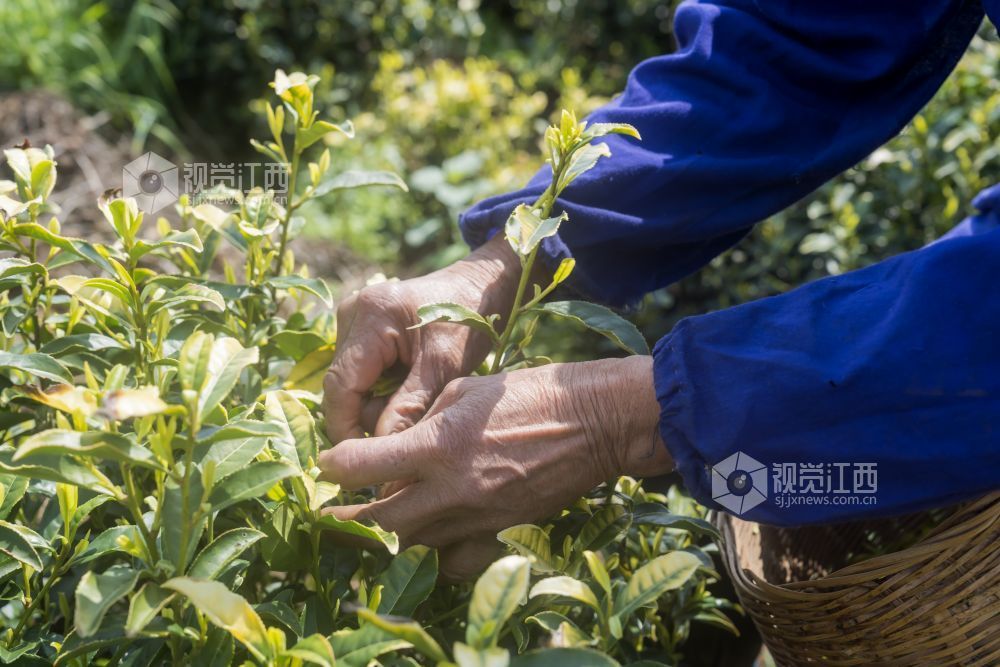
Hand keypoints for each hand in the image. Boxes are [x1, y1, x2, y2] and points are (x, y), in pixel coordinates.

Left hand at [319, 355, 672, 577]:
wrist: (594, 423)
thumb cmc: (529, 394)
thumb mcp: (466, 388)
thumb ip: (423, 420)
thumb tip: (393, 445)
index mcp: (440, 442)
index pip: (362, 466)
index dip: (333, 467)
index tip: (326, 465)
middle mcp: (452, 486)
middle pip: (377, 523)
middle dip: (343, 520)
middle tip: (327, 513)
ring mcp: (478, 517)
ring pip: (410, 547)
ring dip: (383, 540)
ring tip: (368, 528)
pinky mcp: (501, 534)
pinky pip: (453, 564)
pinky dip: (431, 559)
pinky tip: (426, 542)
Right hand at [323, 234, 519, 442]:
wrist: (482, 285)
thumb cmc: (470, 319)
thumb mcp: (445, 367)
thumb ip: (410, 408)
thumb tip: (381, 454)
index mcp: (371, 315)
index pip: (340, 386)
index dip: (346, 428)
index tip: (365, 461)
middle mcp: (351, 312)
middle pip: (343, 387)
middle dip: (373, 412)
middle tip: (416, 417)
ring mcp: (351, 317)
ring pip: (351, 383)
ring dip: (381, 399)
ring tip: (419, 391)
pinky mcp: (359, 326)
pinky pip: (360, 371)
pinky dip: (383, 385)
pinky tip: (410, 379)